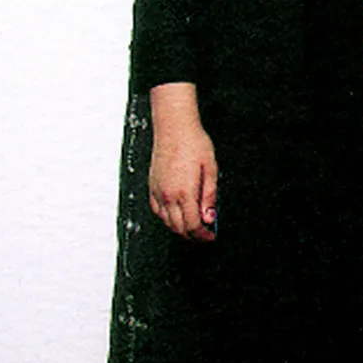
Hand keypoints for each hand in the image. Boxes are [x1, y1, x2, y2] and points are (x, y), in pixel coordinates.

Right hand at [149, 122, 217, 241]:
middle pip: (179, 228)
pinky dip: (166, 218)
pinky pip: (157, 211)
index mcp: (185, 191)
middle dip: (192, 235)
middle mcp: (168, 194)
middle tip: (204, 233)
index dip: (202, 235)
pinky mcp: (152, 186)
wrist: (174, 127)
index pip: (192, 225)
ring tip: (193, 225)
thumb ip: (210, 196)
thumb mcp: (211, 169)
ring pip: (166, 222)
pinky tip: (175, 215)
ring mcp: (158, 191)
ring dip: (180, 228)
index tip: (210, 236)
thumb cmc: (193, 143)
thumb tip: (210, 217)